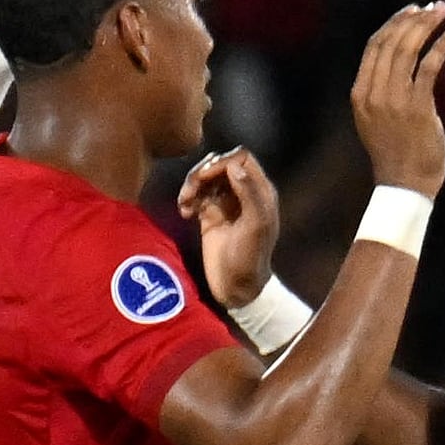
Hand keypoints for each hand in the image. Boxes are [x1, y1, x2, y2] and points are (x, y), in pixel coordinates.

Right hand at [178, 147, 281, 306]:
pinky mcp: (209, 215)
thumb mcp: (256, 225)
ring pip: (205, 178)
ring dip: (191, 185)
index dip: (223, 161)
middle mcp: (242, 192)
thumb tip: (233, 165)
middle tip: (191, 189)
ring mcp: (224, 203)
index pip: (242, 158)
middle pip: (220, 164)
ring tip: (184, 203)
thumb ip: (249, 193)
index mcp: (259, 191)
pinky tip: (184, 212)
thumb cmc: (250, 257)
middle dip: (203, 172)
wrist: (236, 286)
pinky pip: (196, 195)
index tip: (208, 175)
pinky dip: (187, 198)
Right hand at [351, 3, 444, 196]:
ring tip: (443, 14)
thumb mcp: (379, 118)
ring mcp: (393, 100)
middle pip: (390, 42)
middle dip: (412, 19)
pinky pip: (428, 68)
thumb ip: (385, 91)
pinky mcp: (416, 108)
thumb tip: (402, 62)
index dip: (393, 24)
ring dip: (426, 27)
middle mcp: (372, 93)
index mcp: (360, 93)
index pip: (374, 46)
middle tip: (432, 6)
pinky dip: (440, 48)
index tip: (412, 12)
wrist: (405, 186)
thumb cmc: (398, 153)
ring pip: (407, 50)